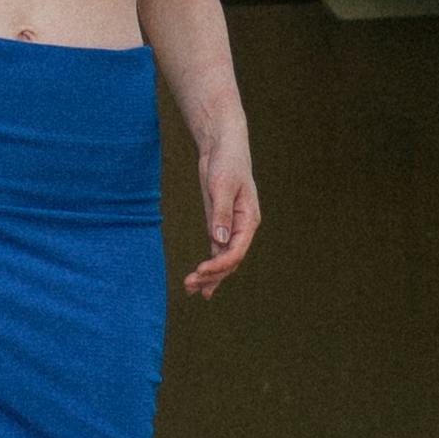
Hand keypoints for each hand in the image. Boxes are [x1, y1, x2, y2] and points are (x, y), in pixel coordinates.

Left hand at [183, 139, 260, 300]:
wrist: (222, 147)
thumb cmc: (227, 162)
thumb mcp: (222, 186)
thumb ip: (221, 213)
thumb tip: (219, 240)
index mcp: (248, 220)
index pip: (236, 251)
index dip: (219, 264)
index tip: (200, 270)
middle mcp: (241, 228)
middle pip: (230, 260)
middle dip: (212, 275)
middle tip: (190, 286)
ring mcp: (230, 227)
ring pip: (223, 259)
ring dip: (209, 275)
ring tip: (190, 290)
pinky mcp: (218, 223)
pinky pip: (216, 251)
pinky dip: (208, 265)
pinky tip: (199, 280)